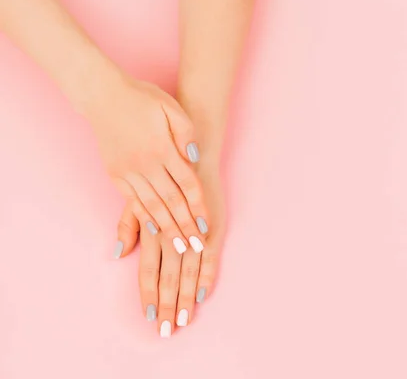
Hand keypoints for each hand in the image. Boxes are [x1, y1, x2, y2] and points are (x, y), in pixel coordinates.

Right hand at [90, 76, 208, 255]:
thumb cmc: (141, 98)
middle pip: (170, 201)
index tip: (207, 223)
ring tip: (178, 246)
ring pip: (151, 205)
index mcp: (162, 148)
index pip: (187, 183)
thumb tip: (194, 157)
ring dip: (166, 228)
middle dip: (185, 225)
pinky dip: (144, 217)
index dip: (198, 205)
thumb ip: (186, 133)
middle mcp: (145, 164)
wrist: (103, 95)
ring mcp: (127, 171)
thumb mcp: (171, 107)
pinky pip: (132, 201)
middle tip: (197, 246)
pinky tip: (152, 230)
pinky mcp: (115, 174)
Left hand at [116, 158, 225, 336]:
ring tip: (186, 319)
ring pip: (187, 272)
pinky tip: (203, 294)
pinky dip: (206, 276)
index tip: (150, 317)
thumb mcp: (138, 198)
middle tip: (169, 330)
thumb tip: (116, 253)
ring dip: (186, 297)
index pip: (147, 271)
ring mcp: (193, 231)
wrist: (190, 153)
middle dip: (168, 305)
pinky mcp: (213, 226)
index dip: (148, 295)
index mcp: (151, 229)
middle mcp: (171, 234)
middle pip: (167, 277)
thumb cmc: (161, 176)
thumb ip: (128, 226)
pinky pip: (210, 257)